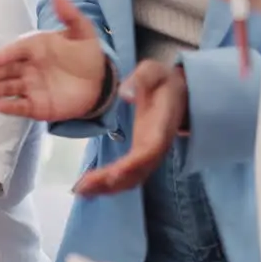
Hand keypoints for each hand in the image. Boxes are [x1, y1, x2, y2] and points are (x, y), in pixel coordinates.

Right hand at [0, 0, 106, 120]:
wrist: (100, 82)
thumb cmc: (87, 55)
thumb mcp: (82, 32)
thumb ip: (69, 15)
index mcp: (36, 48)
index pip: (17, 50)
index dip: (6, 54)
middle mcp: (30, 67)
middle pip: (6, 70)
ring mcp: (32, 87)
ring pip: (8, 87)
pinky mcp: (37, 106)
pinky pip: (20, 106)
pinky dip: (7, 106)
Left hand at [74, 61, 186, 195]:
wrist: (180, 93)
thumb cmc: (163, 81)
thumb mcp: (154, 71)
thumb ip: (142, 78)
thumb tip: (125, 94)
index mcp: (160, 128)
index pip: (148, 152)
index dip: (131, 166)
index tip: (111, 174)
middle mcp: (155, 147)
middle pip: (136, 172)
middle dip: (110, 182)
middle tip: (82, 187)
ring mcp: (148, 155)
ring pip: (131, 179)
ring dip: (106, 188)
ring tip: (80, 190)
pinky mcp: (140, 157)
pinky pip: (127, 176)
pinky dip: (108, 185)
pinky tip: (88, 187)